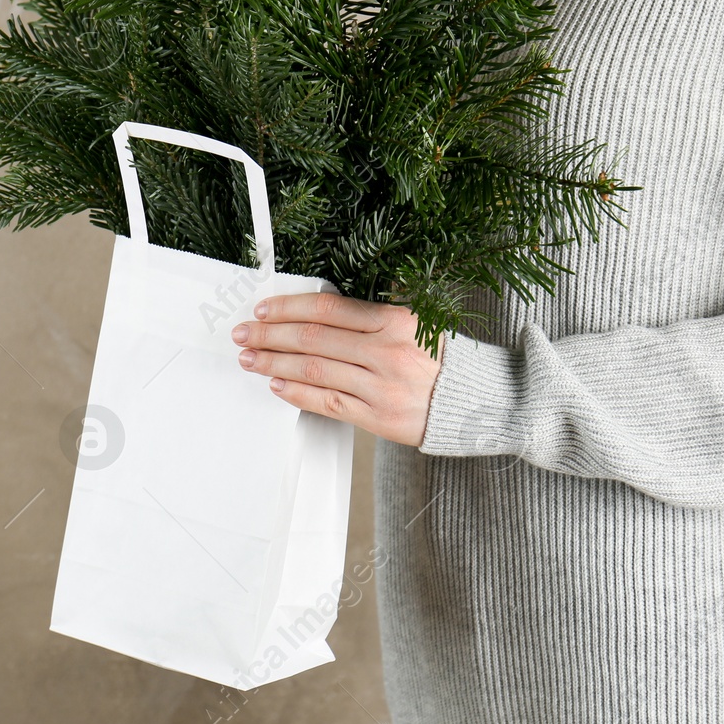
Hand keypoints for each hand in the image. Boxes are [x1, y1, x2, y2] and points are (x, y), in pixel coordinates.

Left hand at [232, 292, 441, 446]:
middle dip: (269, 334)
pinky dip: (297, 393)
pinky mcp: (379, 417)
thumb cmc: (443, 360)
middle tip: (243, 333)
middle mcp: (385, 351)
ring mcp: (380, 385)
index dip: (288, 307)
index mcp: (394, 321)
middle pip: (312, 337)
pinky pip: (328, 403)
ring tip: (250, 359)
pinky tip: (277, 385)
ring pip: (314, 369)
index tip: (262, 308)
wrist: (480, 402)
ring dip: (274, 363)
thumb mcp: (416, 323)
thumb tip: (317, 311)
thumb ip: (372, 316)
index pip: (327, 308)